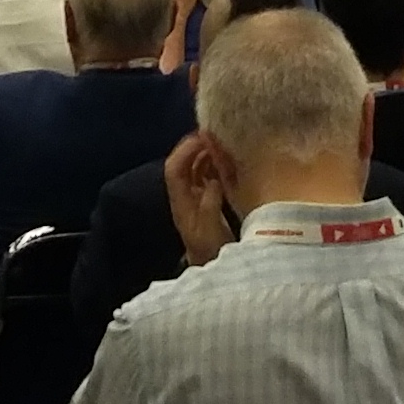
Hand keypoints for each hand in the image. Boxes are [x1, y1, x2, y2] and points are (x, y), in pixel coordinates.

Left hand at [164, 131, 233, 267]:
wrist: (212, 269)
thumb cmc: (210, 252)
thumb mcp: (210, 231)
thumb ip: (210, 204)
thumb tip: (214, 179)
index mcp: (181, 202)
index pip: (174, 169)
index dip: (185, 151)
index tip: (204, 137)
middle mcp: (185, 197)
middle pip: (184, 164)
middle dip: (197, 147)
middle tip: (218, 135)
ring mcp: (196, 198)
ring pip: (196, 168)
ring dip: (207, 154)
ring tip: (225, 143)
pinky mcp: (208, 201)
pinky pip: (208, 176)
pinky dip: (216, 164)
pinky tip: (230, 160)